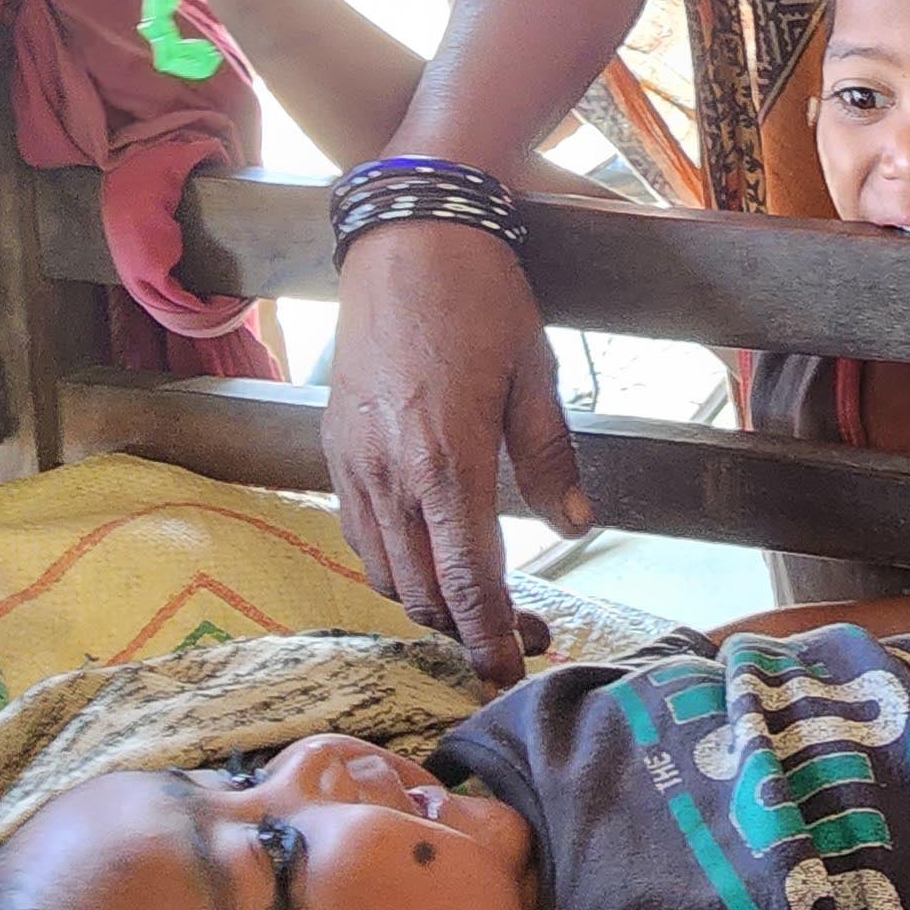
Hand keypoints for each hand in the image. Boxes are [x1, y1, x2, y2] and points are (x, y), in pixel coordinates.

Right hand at [317, 218, 581, 686]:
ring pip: (384, 571)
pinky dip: (393, 564)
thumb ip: (552, 458)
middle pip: (421, 591)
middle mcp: (391, 474)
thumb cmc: (482, 300)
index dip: (489, 636)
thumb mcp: (537, 374)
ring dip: (428, 603)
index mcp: (448, 460)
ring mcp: (354, 463)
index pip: (467, 579)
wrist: (406, 239)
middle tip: (519, 637)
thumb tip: (574, 527)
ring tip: (477, 605)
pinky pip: (359, 534)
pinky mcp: (335, 449)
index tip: (512, 670)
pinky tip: (430, 556)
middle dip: (467, 630)